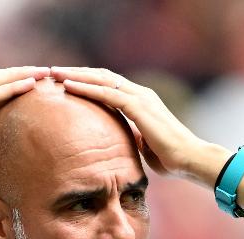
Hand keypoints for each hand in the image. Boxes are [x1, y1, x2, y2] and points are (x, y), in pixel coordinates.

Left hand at [51, 66, 208, 178]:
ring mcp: (140, 98)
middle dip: (77, 73)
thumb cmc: (170, 157)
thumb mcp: (144, 145)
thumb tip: (121, 139)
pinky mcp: (139, 107)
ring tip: (54, 74)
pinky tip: (68, 87)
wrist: (190, 159)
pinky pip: (107, 94)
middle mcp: (140, 94)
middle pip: (102, 76)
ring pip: (101, 79)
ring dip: (76, 75)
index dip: (88, 81)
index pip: (109, 84)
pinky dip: (86, 88)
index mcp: (141, 101)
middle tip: (53, 72)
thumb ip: (133, 137)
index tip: (66, 82)